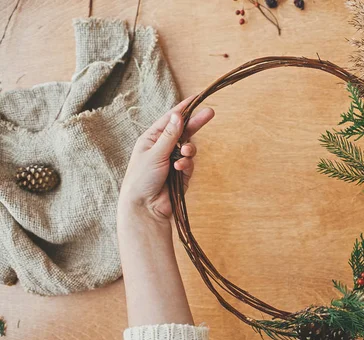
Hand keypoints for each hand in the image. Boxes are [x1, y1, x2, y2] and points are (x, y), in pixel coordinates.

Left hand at [118, 97, 214, 221]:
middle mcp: (162, 148)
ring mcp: (172, 161)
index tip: (196, 98)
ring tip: (185, 155)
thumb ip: (170, 135)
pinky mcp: (181, 174)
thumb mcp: (155, 153)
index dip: (183, 109)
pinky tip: (179, 170)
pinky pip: (189, 164)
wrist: (145, 207)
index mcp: (151, 139)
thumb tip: (178, 115)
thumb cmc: (141, 179)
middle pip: (183, 131)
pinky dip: (186, 165)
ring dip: (189, 151)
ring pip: (189, 149)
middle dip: (196, 124)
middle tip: (210, 113)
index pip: (170, 120)